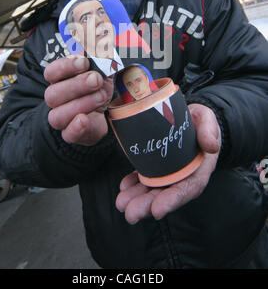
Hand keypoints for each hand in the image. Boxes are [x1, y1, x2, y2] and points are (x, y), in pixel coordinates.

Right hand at [44, 56, 112, 145]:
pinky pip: (68, 134)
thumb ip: (100, 57)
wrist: (103, 113)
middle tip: (96, 79)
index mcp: (60, 81)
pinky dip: (75, 127)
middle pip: (52, 94)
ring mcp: (62, 118)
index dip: (65, 66)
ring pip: (57, 115)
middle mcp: (56, 99)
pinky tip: (85, 119)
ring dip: (81, 104)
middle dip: (76, 85)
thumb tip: (102, 42)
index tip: (84, 62)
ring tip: (100, 96)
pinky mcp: (71, 134)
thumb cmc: (97, 88)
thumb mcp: (102, 70)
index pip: (51, 72)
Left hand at [115, 103, 220, 223]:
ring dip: (137, 198)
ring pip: (152, 189)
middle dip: (148, 205)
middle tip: (130, 214)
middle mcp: (183, 176)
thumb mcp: (208, 120)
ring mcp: (168, 173)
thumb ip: (209, 130)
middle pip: (166, 194)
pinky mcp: (156, 167)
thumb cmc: (201, 120)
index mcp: (199, 169)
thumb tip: (211, 146)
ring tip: (121, 204)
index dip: (172, 200)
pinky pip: (144, 178)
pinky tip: (123, 187)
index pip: (187, 189)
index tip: (157, 210)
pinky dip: (133, 183)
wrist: (190, 118)